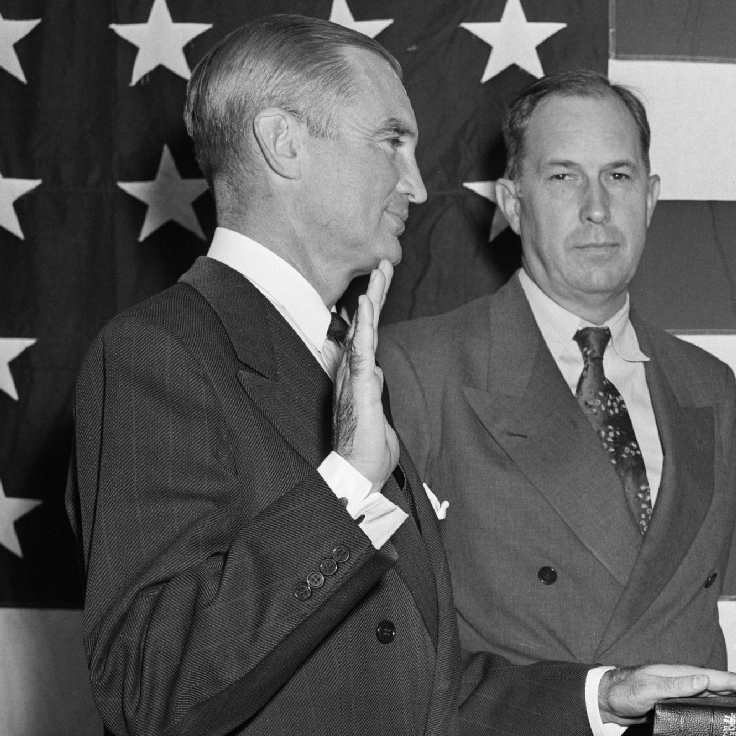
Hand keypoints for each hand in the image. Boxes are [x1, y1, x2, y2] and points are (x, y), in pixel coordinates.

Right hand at [333, 259, 400, 484]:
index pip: (365, 334)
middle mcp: (352, 371)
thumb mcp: (378, 411)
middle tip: (383, 262)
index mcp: (358, 375)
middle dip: (375, 292)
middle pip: (364, 324)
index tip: (377, 280)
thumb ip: (375, 388)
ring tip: (379, 271)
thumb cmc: (367, 448)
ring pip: (363, 330)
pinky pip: (361, 349)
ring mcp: (353, 377)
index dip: (371, 307)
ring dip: (372, 299)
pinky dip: (365, 325)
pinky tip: (366, 305)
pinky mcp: (359, 387)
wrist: (358, 473)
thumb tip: (377, 371)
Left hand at [598, 664, 735, 724]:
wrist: (608, 699)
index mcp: (690, 675)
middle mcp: (693, 682)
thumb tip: (706, 680)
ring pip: (725, 695)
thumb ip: (676, 686)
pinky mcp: (684, 705)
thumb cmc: (626, 691)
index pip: (727, 680)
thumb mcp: (650, 688)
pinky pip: (713, 705)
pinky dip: (730, 707)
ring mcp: (690, 693)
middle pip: (733, 686)